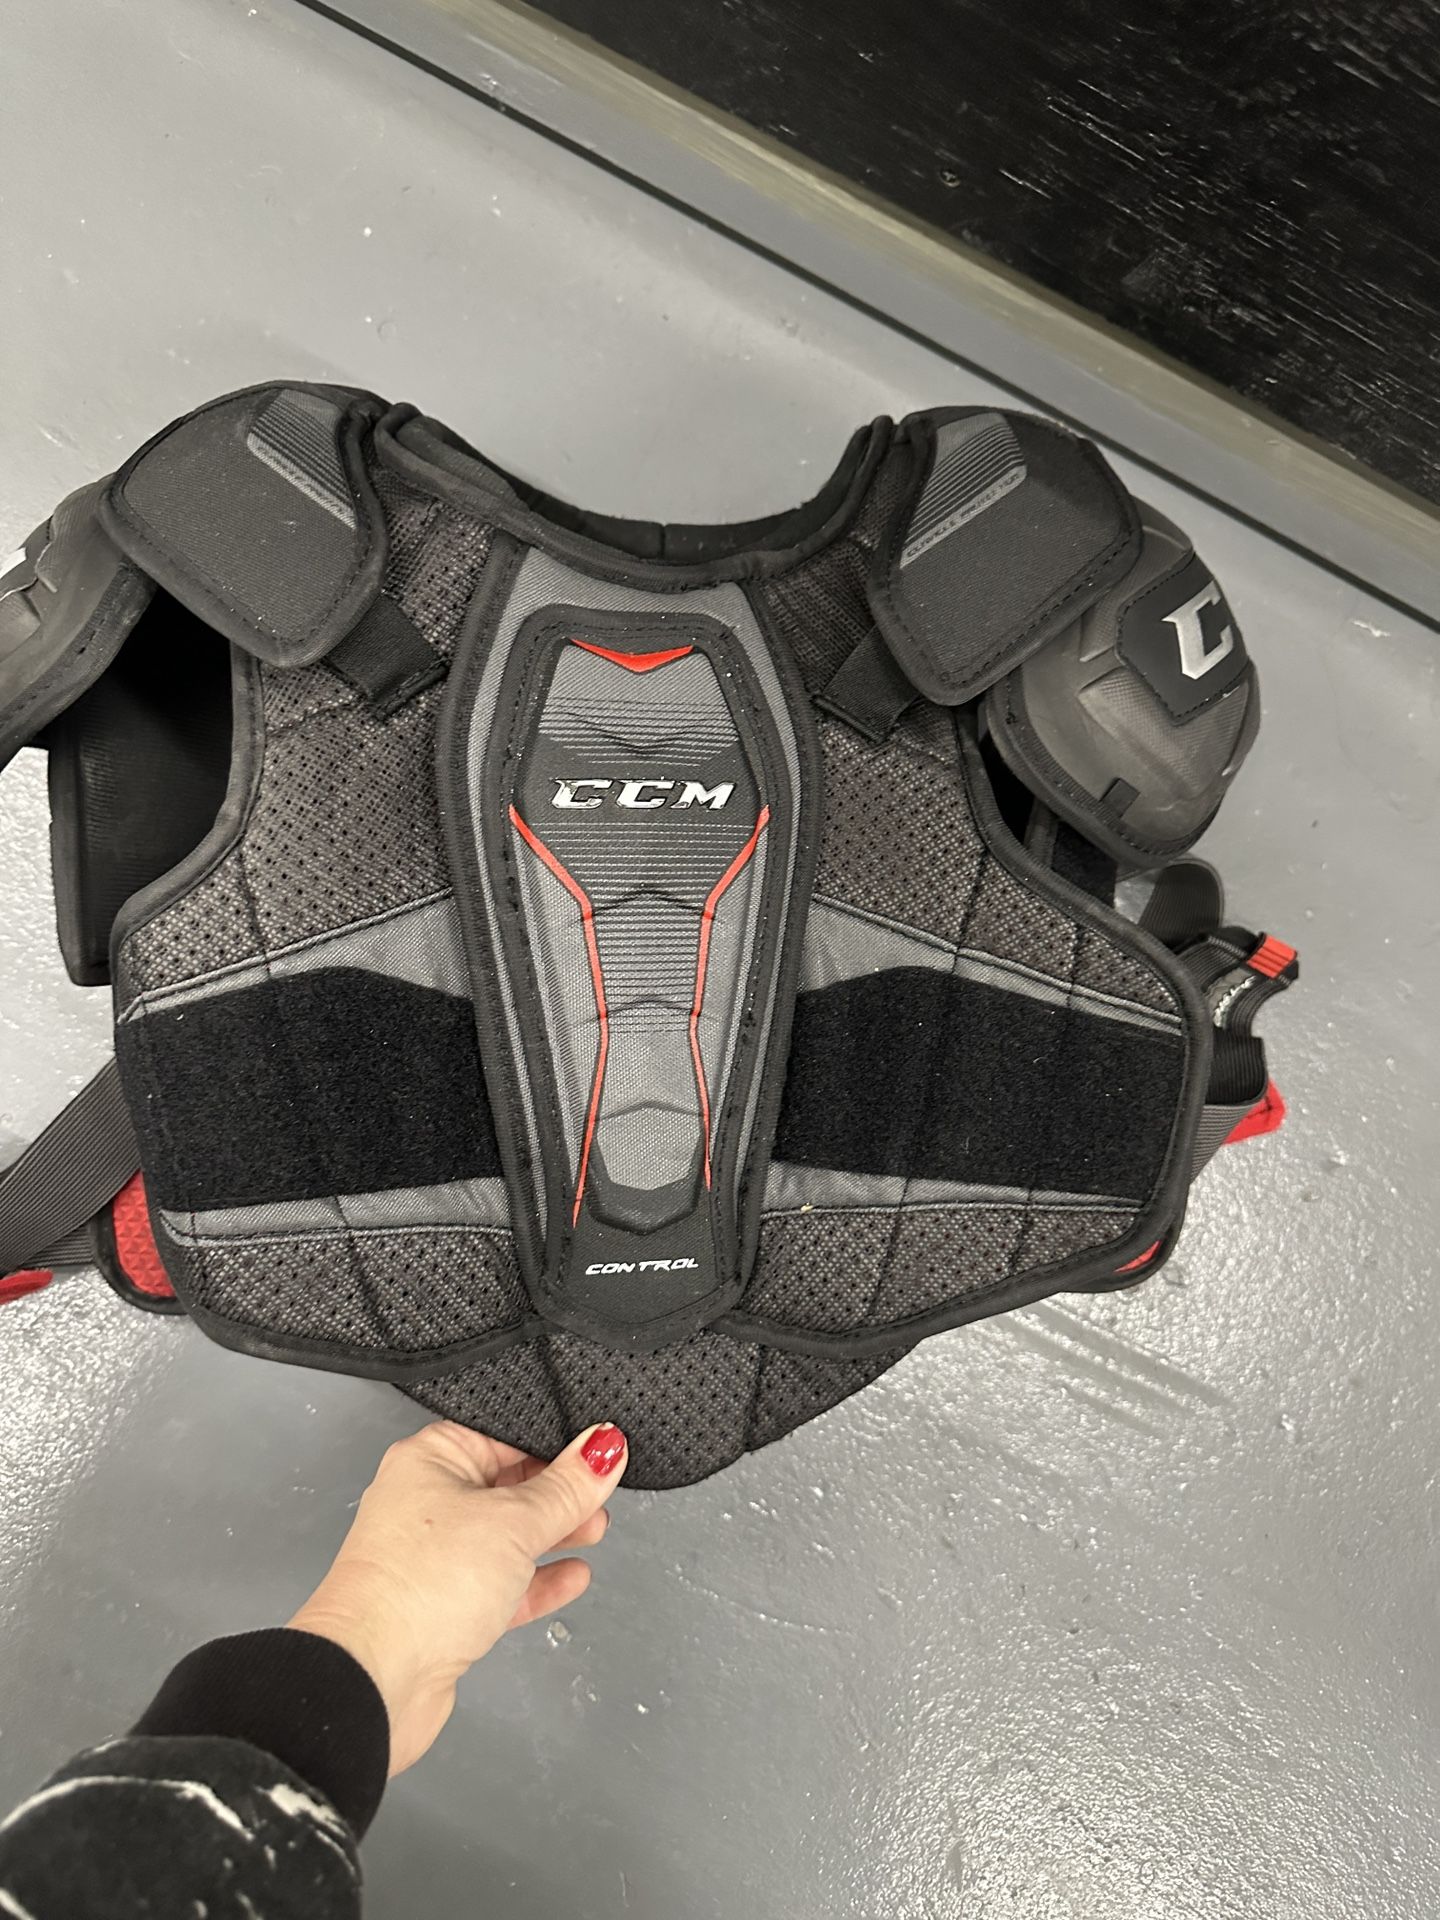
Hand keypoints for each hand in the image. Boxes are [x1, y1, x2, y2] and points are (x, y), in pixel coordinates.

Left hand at [288, 1420, 627, 1774]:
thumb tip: (603, 1448)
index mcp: (430, 1461)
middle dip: (557, 1492)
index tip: (599, 1450)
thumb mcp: (515, 1522)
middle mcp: (425, 1505)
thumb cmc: (420, 1585)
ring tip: (595, 1530)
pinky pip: (500, 1585)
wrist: (374, 1679)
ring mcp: (433, 1559)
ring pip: (505, 1538)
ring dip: (552, 1535)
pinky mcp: (444, 1609)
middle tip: (602, 1494)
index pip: (504, 1436)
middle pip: (506, 1486)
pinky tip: (571, 1576)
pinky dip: (537, 1580)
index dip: (553, 1442)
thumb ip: (567, 1488)